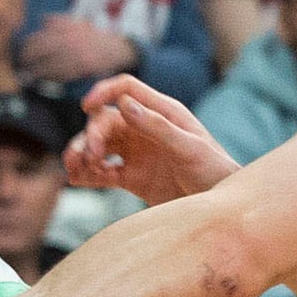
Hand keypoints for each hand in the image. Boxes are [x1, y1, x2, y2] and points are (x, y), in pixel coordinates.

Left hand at [19, 14, 137, 84]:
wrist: (116, 49)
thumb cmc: (93, 38)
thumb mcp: (77, 23)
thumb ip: (59, 21)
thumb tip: (41, 19)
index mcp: (66, 28)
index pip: (39, 36)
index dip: (26, 46)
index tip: (21, 52)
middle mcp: (69, 39)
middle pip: (40, 50)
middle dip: (27, 59)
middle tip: (21, 65)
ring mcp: (75, 54)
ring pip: (49, 64)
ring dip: (36, 71)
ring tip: (26, 76)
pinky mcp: (82, 67)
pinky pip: (61, 74)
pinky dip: (50, 78)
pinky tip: (44, 79)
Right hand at [66, 74, 239, 205]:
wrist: (222, 207)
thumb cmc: (215, 171)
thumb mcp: (189, 148)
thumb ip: (158, 127)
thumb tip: (124, 105)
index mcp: (162, 112)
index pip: (126, 90)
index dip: (103, 92)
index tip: (86, 106)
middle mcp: (146, 129)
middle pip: (106, 121)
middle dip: (93, 135)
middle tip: (91, 156)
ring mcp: (138, 154)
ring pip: (100, 146)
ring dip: (84, 154)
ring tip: (74, 168)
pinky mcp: (134, 179)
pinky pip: (104, 173)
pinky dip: (89, 174)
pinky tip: (79, 179)